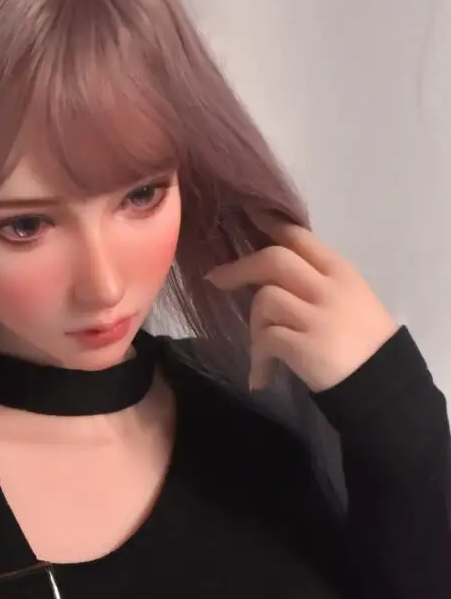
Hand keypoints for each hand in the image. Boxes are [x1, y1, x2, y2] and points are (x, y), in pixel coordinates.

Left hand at [204, 210, 398, 391]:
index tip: (247, 216)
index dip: (269, 224)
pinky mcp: (304, 346)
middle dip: (239, 268)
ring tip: (264, 352)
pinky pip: (265, 340)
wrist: (382, 382)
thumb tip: (268, 276)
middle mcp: (328, 288)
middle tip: (217, 279)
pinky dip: (258, 359)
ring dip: (255, 327)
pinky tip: (262, 376)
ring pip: (265, 300)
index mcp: (340, 272)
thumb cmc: (365, 341)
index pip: (299, 237)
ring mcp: (316, 317)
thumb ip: (316, 282)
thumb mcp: (350, 298)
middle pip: (274, 259)